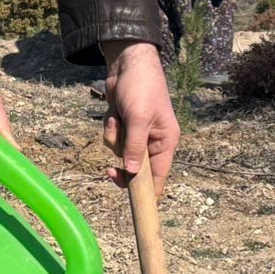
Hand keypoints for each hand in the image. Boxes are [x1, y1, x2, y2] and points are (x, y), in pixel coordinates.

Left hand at [102, 39, 177, 194]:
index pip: (159, 176)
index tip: (140, 209)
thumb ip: (135, 147)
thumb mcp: (139, 118)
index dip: (150, 192)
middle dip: (123, 162)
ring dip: (114, 138)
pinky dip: (110, 127)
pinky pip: (112, 139)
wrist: (128, 64)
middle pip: (136, 168)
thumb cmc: (142, 88)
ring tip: (119, 118)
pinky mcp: (123, 127)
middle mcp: (153, 142)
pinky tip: (115, 112)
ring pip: (119, 152)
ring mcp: (137, 135)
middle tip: (109, 171)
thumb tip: (131, 173)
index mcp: (165, 142)